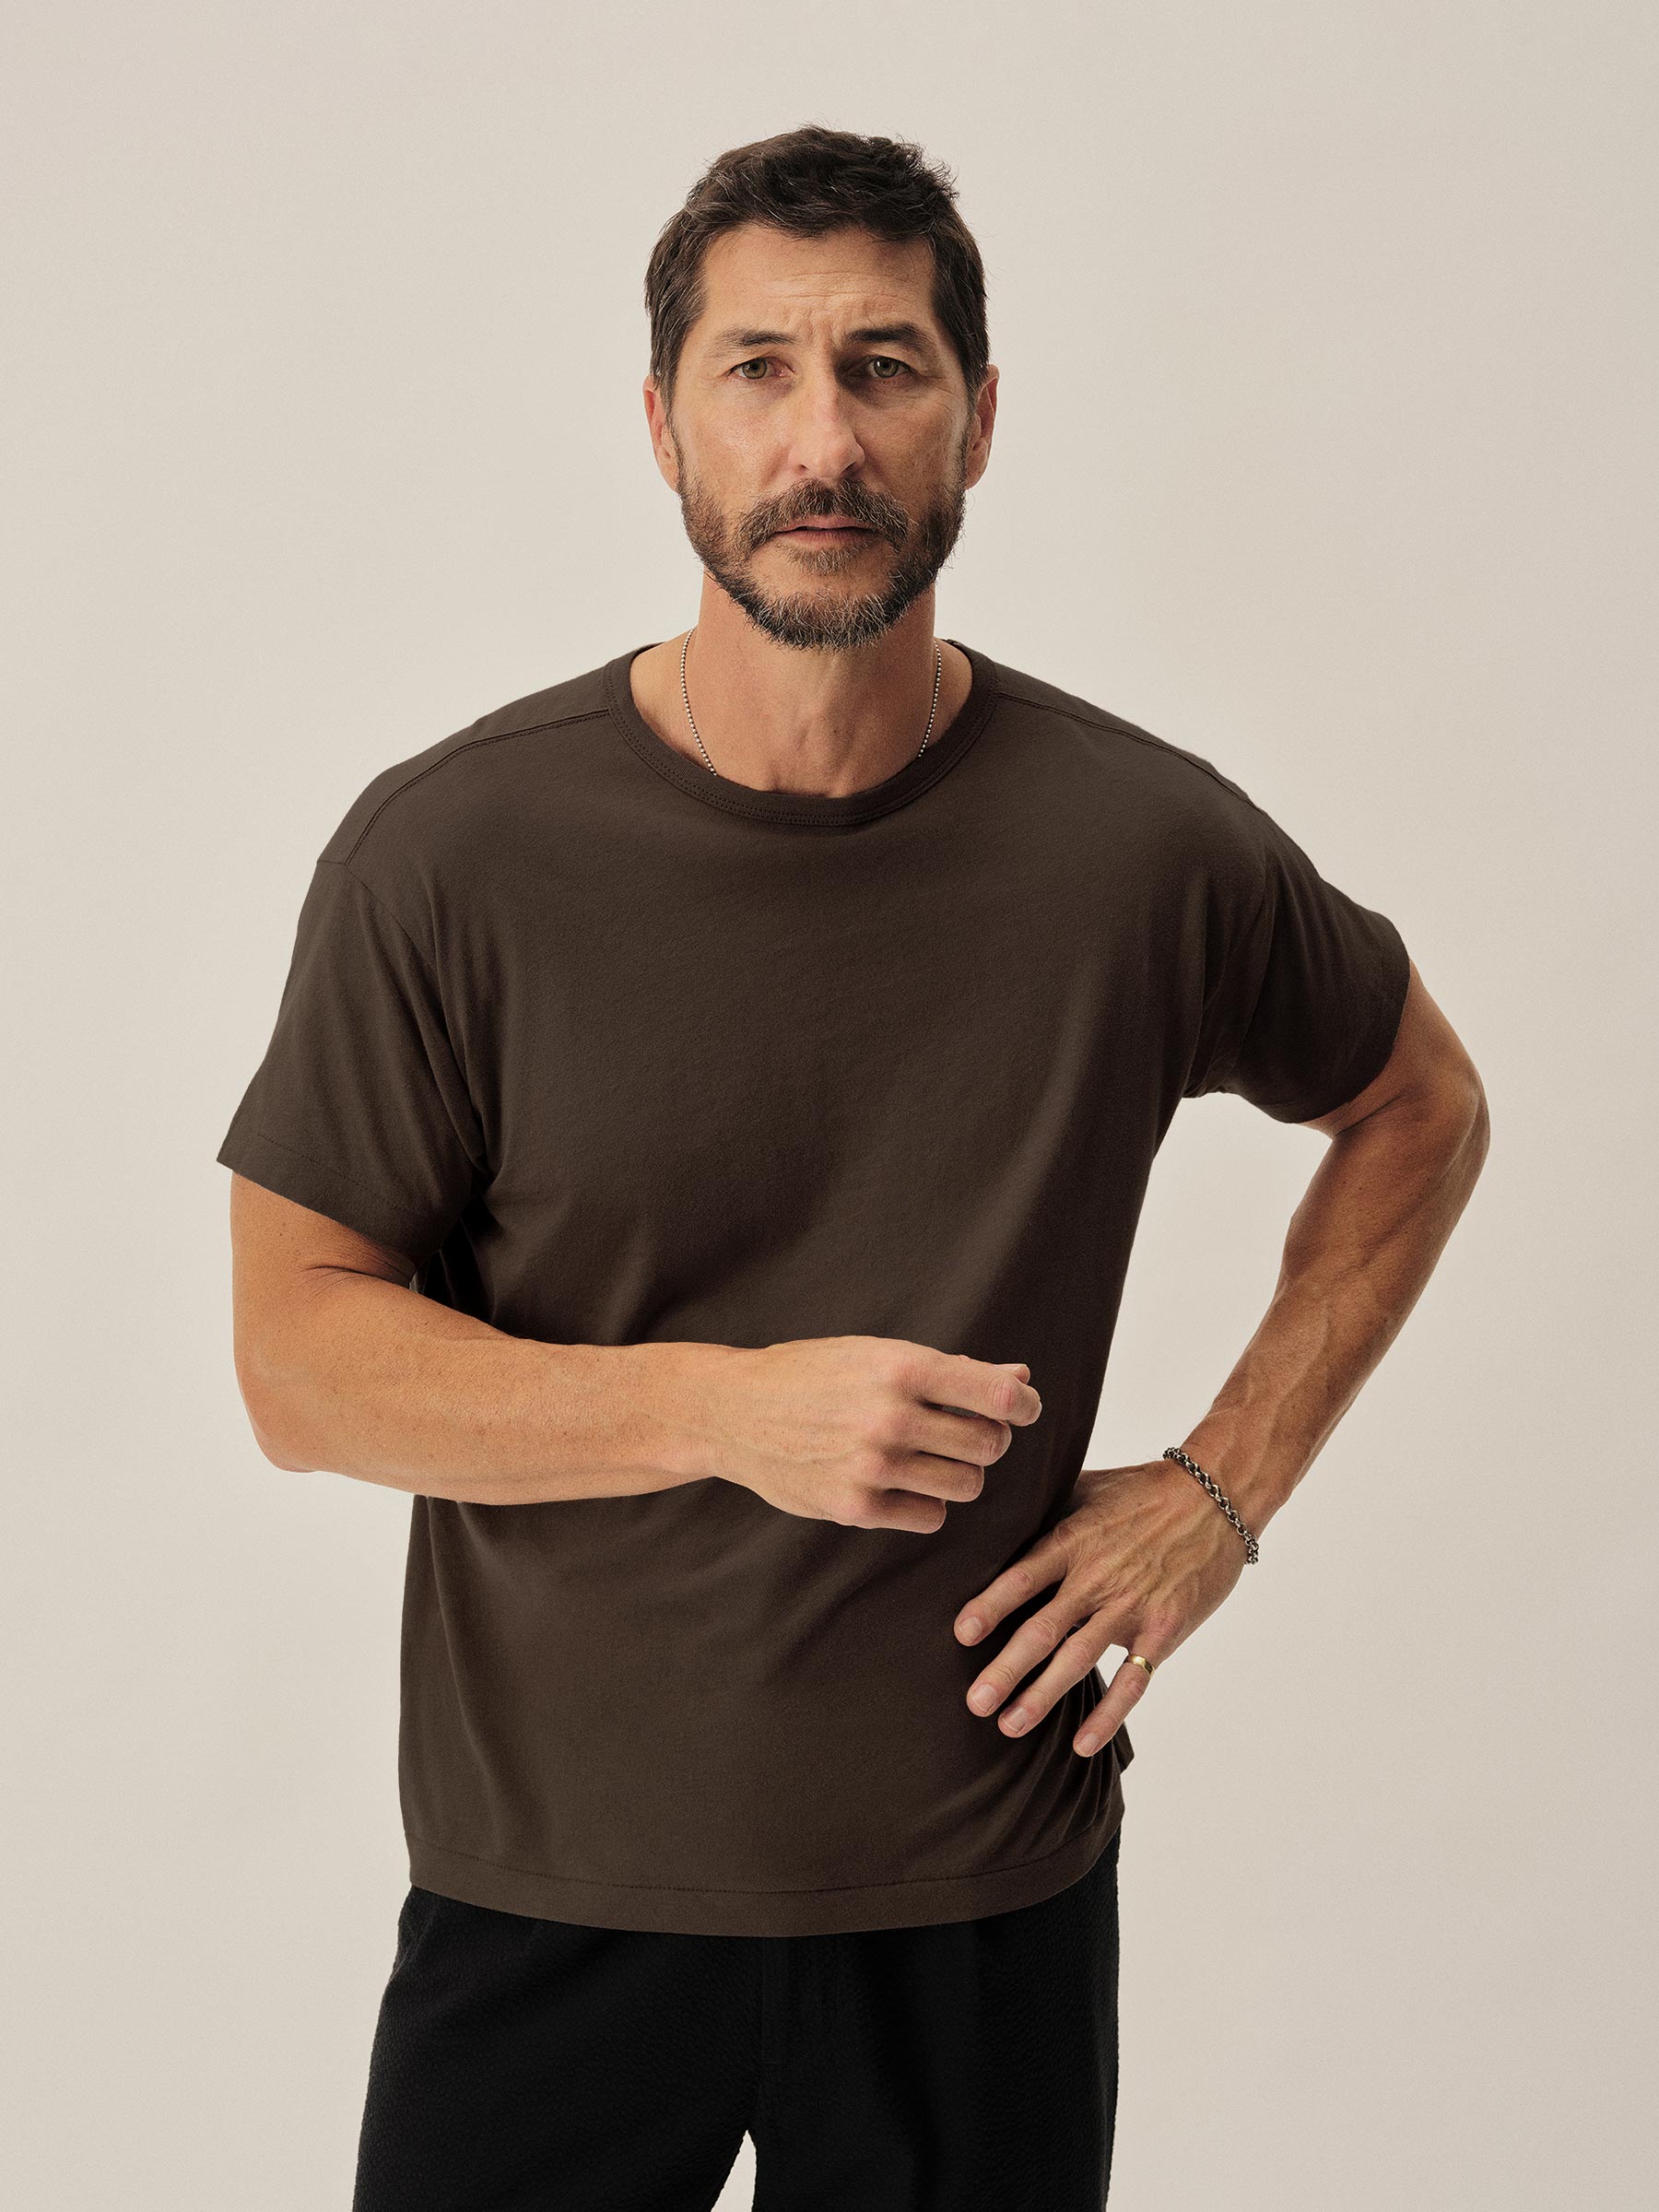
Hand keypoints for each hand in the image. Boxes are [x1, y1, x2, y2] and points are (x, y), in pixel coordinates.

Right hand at [700, 1337, 1042, 1531]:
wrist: (735, 1411)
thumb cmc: (815, 1375)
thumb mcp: (878, 1355)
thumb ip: (952, 1370)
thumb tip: (1020, 1380)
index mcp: (901, 1366)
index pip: (996, 1396)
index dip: (1024, 1405)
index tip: (1022, 1410)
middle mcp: (890, 1416)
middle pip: (989, 1445)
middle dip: (987, 1440)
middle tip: (965, 1434)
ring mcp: (872, 1465)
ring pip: (966, 1485)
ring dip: (960, 1474)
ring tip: (933, 1459)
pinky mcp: (855, 1508)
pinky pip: (930, 1517)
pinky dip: (926, 1503)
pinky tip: (902, 1483)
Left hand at [952, 1457, 1248, 1756]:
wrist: (1215, 1497)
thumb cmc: (1145, 1491)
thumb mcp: (1088, 1486)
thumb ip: (1046, 1508)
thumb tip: (997, 1514)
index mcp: (1073, 1540)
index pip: (1022, 1577)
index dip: (990, 1605)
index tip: (961, 1634)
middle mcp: (1097, 1577)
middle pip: (1043, 1629)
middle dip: (1005, 1669)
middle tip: (974, 1703)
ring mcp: (1131, 1606)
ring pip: (1078, 1659)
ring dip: (1042, 1696)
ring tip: (1010, 1726)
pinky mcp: (1163, 1629)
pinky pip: (1133, 1680)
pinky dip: (1107, 1714)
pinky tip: (1082, 1743)